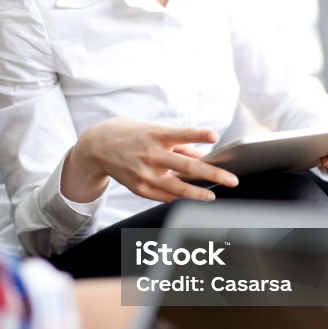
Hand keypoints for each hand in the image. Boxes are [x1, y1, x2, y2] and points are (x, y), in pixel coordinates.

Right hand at [64, 117, 238, 203]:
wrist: (96, 147)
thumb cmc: (130, 134)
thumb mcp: (152, 129)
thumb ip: (177, 142)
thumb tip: (199, 156)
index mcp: (155, 135)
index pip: (181, 134)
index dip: (198, 134)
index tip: (214, 136)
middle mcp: (151, 154)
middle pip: (186, 166)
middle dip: (212, 174)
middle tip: (231, 180)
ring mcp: (145, 173)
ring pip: (177, 187)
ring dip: (197, 193)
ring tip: (212, 196)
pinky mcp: (139, 187)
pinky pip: (164, 196)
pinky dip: (179, 197)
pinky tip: (191, 198)